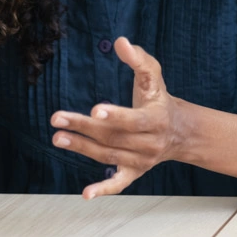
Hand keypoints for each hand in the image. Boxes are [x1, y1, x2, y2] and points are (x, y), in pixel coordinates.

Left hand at [51, 37, 184, 197]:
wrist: (179, 130)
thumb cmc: (159, 98)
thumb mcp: (153, 75)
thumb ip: (138, 58)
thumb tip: (120, 42)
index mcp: (156, 119)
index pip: (134, 121)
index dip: (115, 116)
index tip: (94, 110)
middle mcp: (150, 143)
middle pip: (114, 138)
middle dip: (84, 129)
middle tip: (58, 120)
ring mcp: (142, 160)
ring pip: (109, 156)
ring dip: (82, 148)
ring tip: (58, 137)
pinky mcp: (135, 172)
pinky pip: (119, 184)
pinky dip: (104, 190)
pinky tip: (85, 194)